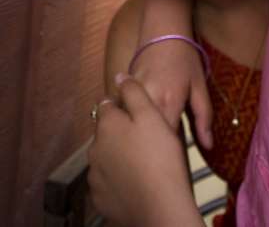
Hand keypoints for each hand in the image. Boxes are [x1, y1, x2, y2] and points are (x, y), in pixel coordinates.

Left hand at [88, 76, 203, 226]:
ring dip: (118, 155)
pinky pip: (108, 180)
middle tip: (146, 138)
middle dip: (120, 132)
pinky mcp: (100, 198)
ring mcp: (95, 175)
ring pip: (106, 156)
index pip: (107, 105)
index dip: (123, 106)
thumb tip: (119, 76)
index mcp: (107, 124)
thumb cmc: (160, 157)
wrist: (160, 207)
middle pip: (106, 132)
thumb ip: (133, 92)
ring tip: (144, 161)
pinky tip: (136, 180)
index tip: (139, 113)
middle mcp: (95, 148)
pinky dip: (118, 178)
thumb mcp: (152, 115)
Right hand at [131, 39, 212, 148]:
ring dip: (139, 137)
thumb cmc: (184, 58)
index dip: (172, 156)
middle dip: (154, 150)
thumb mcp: (200, 86)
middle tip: (163, 157)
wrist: (162, 30)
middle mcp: (147, 103)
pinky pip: (122, 116)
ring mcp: (131, 97)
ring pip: (130, 129)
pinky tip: (136, 127)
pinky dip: (128, 124)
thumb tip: (209, 146)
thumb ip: (204, 117)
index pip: (166, 144)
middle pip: (146, 139)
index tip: (177, 164)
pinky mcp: (121, 92)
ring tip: (148, 144)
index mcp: (168, 104)